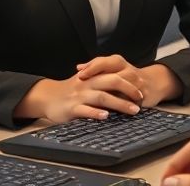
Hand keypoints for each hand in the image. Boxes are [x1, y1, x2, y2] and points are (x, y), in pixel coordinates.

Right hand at [16, 58, 144, 122]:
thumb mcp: (86, 80)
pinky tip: (106, 116)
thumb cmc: (70, 90)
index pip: (114, 73)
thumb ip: (103, 79)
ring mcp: (80, 96)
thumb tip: (126, 83)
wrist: (47, 97)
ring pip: (102, 97)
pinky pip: (85, 110)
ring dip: (119, 103)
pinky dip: (96, 113)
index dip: (130, 80)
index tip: (142, 88)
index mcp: (92, 76)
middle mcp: (88, 83)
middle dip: (129, 89)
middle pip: (112, 82)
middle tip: (141, 98)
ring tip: (133, 110)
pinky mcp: (72, 108)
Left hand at [77, 55, 183, 107]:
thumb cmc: (128, 77)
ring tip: (94, 99)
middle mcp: (128, 70)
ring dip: (109, 93)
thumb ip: (97, 68)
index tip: (79, 74)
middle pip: (111, 71)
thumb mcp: (114, 69)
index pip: (104, 61)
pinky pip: (131, 100)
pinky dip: (121, 105)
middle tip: (83, 83)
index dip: (92, 67)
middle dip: (97, 77)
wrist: (155, 83)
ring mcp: (137, 83)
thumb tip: (79, 68)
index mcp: (119, 63)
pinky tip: (110, 111)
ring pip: (122, 86)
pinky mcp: (143, 95)